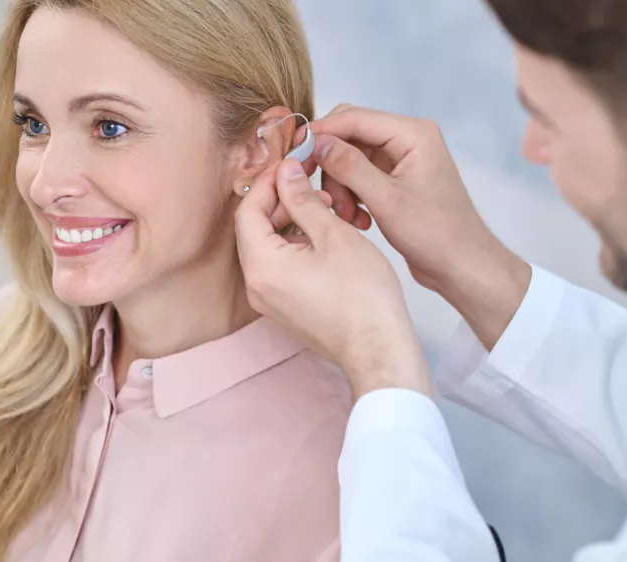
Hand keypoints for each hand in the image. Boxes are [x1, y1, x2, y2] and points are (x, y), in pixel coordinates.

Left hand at [235, 159, 431, 399]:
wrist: (379, 348)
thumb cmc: (363, 296)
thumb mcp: (333, 234)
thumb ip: (303, 200)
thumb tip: (285, 172)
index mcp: (261, 266)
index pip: (248, 210)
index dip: (269, 183)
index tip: (292, 167)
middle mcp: (256, 286)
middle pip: (254, 229)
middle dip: (281, 202)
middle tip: (313, 186)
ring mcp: (269, 301)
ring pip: (268, 248)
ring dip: (291, 223)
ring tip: (327, 212)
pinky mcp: (285, 309)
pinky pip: (279, 268)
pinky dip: (296, 247)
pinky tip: (325, 239)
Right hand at [309, 105, 531, 349]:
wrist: (462, 265)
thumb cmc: (436, 234)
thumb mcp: (386, 200)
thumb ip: (350, 167)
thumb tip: (317, 142)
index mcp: (413, 134)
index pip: (354, 118)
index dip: (321, 134)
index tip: (294, 154)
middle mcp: (408, 140)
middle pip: (349, 135)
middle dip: (330, 165)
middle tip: (320, 193)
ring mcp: (401, 160)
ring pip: (350, 159)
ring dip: (340, 186)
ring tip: (348, 216)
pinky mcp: (395, 180)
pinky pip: (360, 177)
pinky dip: (352, 196)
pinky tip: (358, 221)